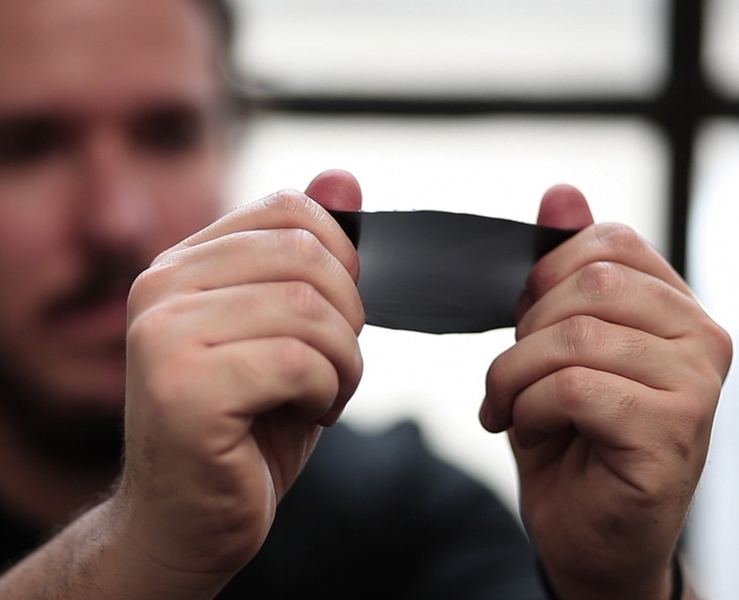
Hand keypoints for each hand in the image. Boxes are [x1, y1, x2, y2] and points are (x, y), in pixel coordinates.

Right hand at [112, 170, 364, 595]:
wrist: (182, 523)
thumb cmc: (240, 431)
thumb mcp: (283, 334)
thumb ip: (307, 256)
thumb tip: (343, 178)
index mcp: (179, 267)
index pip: (285, 208)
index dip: (340, 255)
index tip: (339, 311)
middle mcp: (159, 289)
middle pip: (304, 255)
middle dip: (348, 317)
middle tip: (335, 366)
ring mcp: (162, 337)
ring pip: (308, 309)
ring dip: (344, 362)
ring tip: (324, 395)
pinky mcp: (183, 388)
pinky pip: (298, 362)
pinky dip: (328, 392)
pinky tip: (309, 415)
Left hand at [480, 186, 731, 599]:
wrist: (587, 531)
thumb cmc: (570, 435)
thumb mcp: (552, 344)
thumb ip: (559, 271)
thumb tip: (561, 193)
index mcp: (674, 308)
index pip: (609, 243)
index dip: (544, 277)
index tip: (527, 323)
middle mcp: (701, 337)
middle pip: (587, 286)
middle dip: (524, 335)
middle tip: (512, 381)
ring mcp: (695, 386)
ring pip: (574, 337)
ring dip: (516, 378)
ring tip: (515, 409)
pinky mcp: (672, 431)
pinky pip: (574, 388)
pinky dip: (529, 409)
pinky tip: (530, 431)